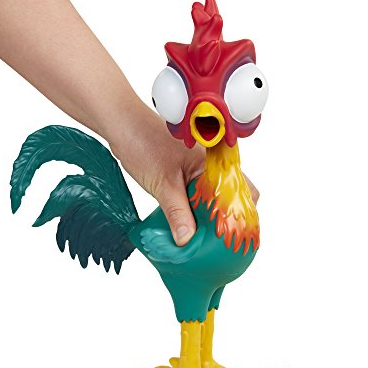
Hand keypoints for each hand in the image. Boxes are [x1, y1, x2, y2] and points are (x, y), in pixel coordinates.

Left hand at [107, 101, 258, 245]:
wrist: (122, 125)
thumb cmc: (144, 144)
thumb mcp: (163, 185)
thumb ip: (178, 213)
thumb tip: (187, 241)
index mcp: (216, 164)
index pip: (245, 192)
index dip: (243, 216)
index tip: (231, 237)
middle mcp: (213, 166)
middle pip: (231, 199)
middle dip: (225, 221)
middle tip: (214, 243)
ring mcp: (200, 170)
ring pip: (213, 199)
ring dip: (207, 218)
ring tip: (200, 239)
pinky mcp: (185, 175)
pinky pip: (197, 197)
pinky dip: (194, 211)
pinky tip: (184, 225)